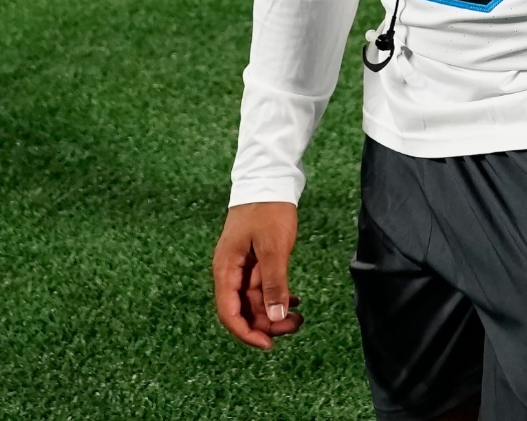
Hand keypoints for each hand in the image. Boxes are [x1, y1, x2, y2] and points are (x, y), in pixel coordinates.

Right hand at [212, 202, 302, 349]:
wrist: (269, 181)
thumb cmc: (268, 211)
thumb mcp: (273, 248)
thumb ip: (273, 283)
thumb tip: (274, 318)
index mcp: (226, 269)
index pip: (228, 313)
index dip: (246, 333)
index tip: (269, 344)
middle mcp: (230, 271)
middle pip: (243, 310)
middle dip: (267, 324)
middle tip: (295, 326)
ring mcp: (243, 267)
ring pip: (255, 301)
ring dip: (275, 312)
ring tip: (300, 317)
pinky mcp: (255, 261)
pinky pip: (263, 288)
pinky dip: (278, 297)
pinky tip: (296, 302)